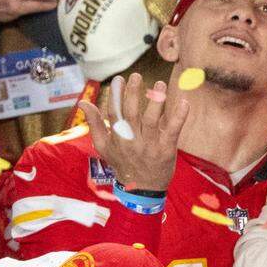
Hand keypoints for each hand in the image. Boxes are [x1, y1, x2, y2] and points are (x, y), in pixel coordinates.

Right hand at [80, 73, 190, 191]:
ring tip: (159, 84)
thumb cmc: (122, 163)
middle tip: (136, 76)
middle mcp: (132, 141)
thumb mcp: (103, 147)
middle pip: (131, 114)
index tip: (119, 79)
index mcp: (116, 138)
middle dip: (133, 94)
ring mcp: (150, 146)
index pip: (114, 114)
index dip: (116, 96)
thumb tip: (82, 103)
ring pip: (151, 120)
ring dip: (156, 101)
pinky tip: (184, 103)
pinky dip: (178, 117)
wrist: (142, 190)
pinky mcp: (166, 150)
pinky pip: (172, 131)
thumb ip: (94, 124)